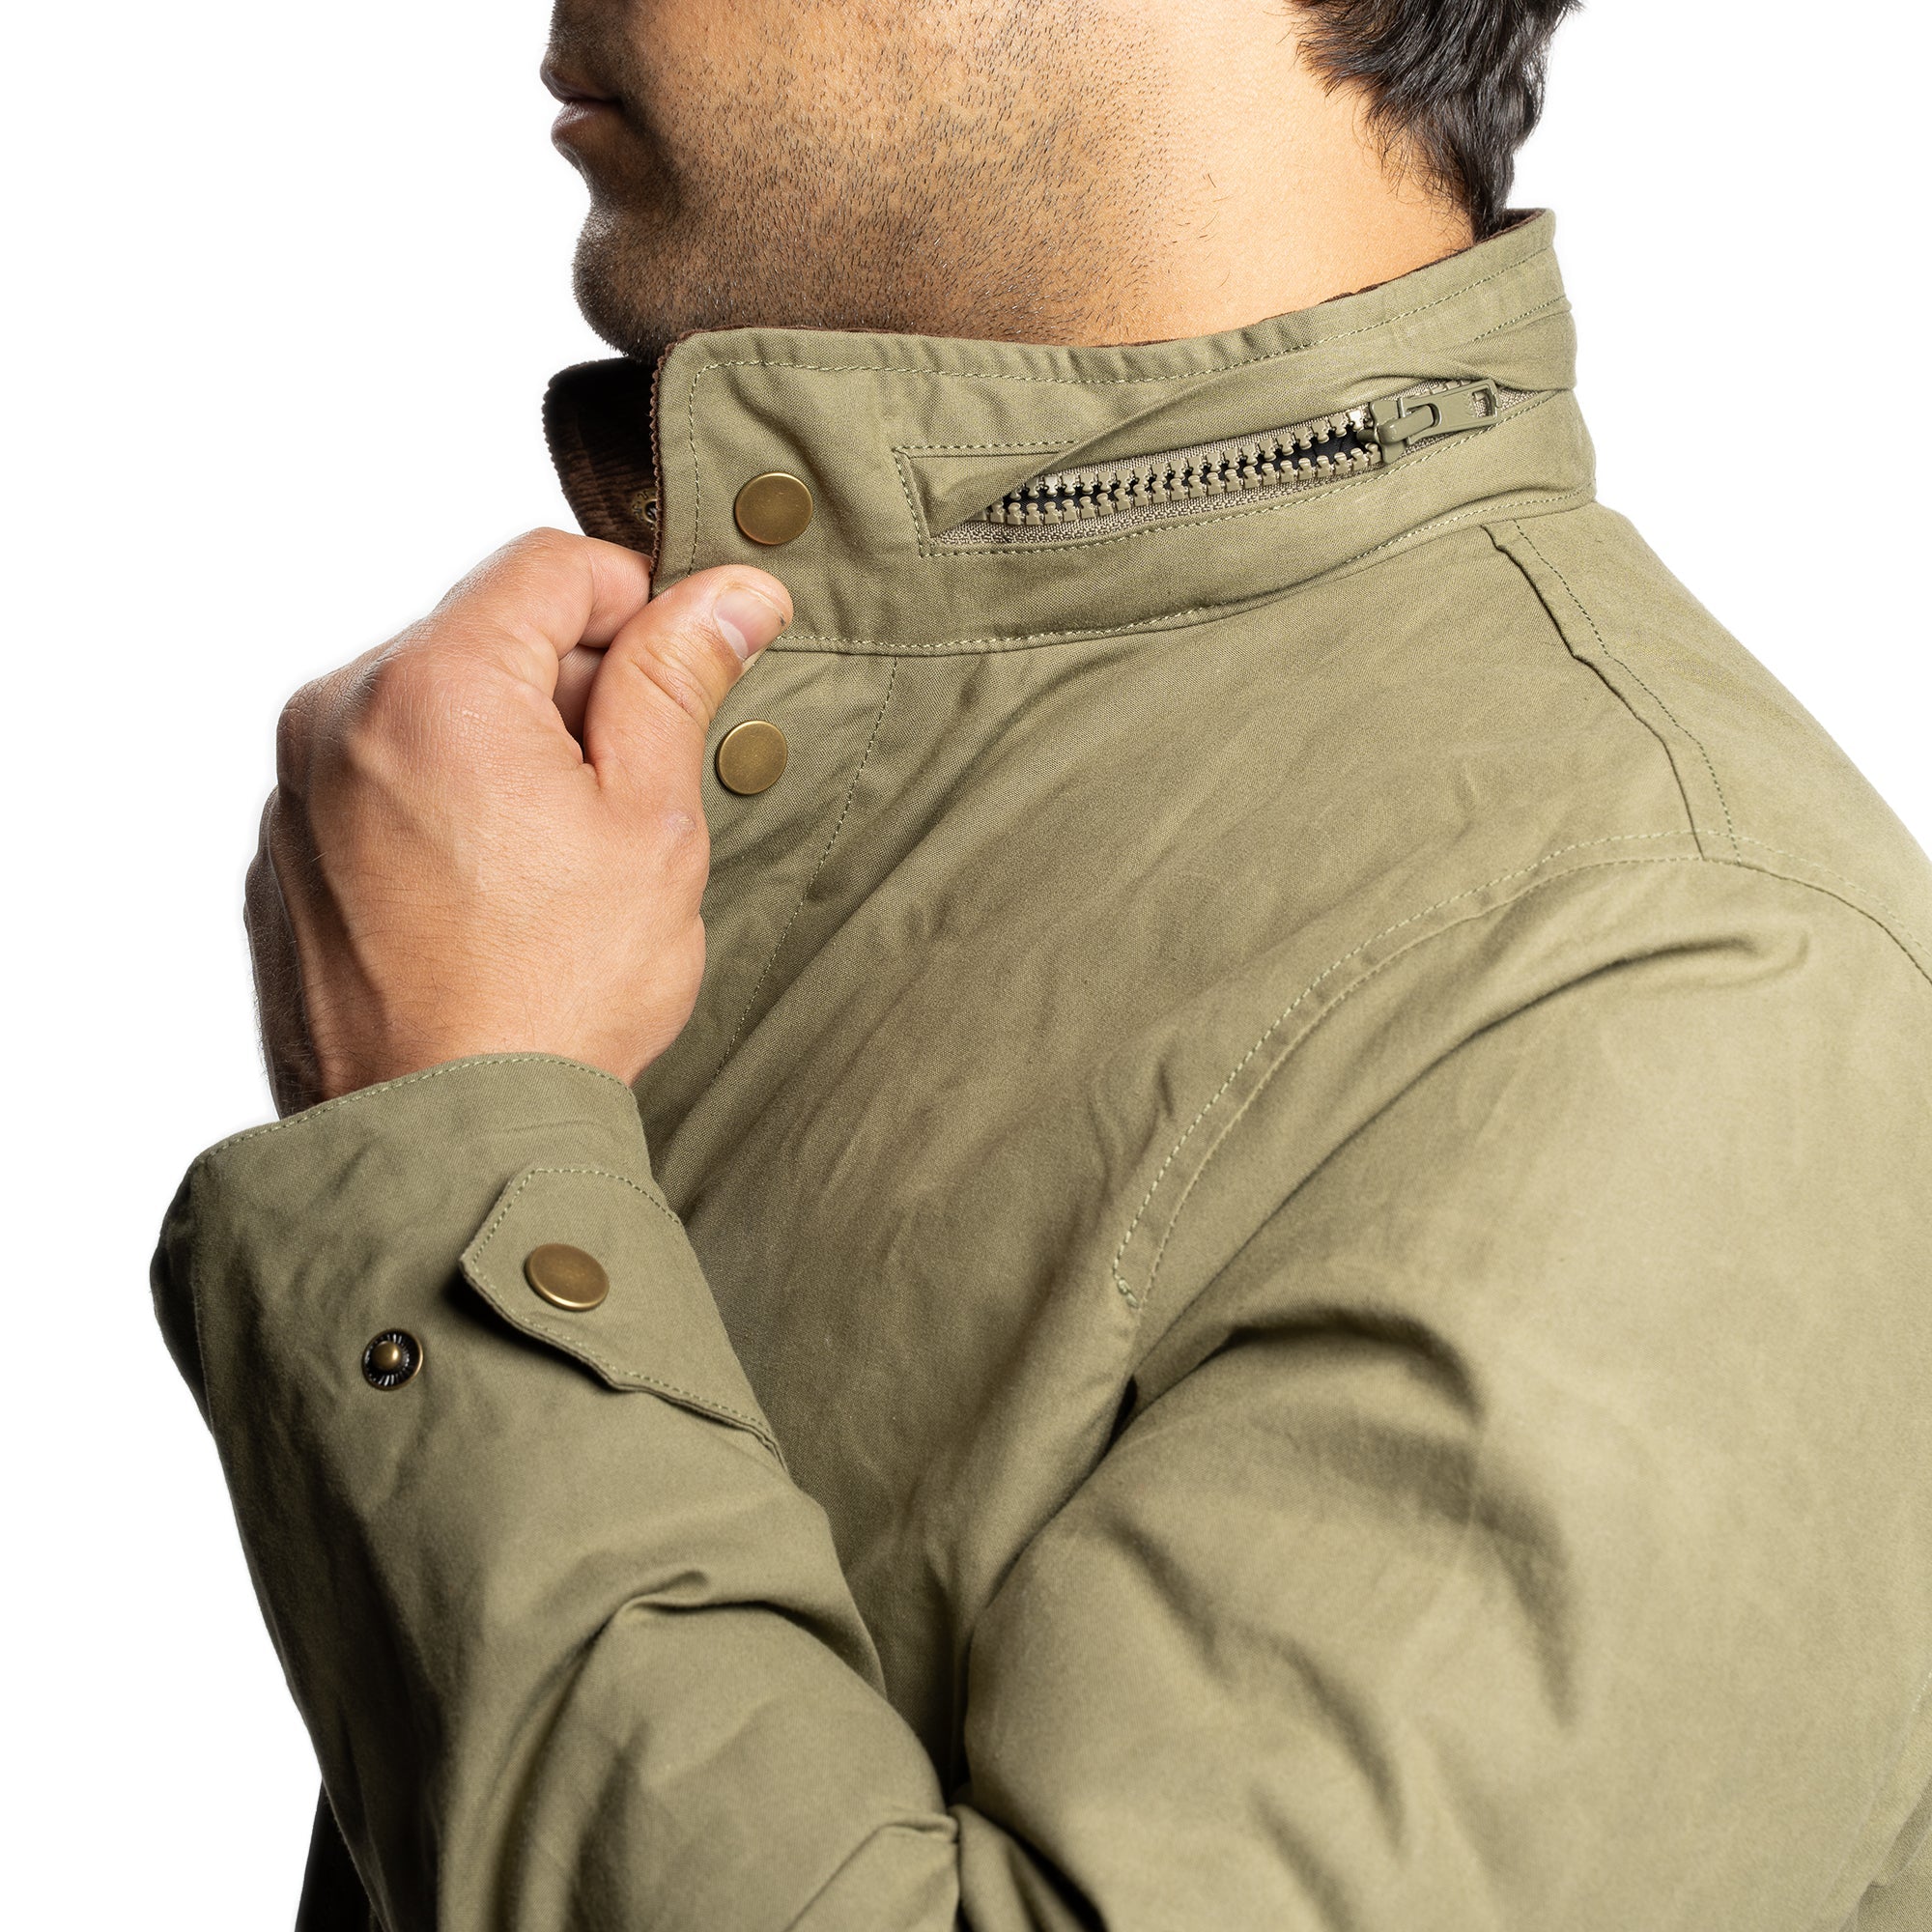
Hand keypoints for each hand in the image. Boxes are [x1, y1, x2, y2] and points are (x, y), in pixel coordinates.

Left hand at [245, 530, 791, 1113]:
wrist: (442, 1147)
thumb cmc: (555, 998)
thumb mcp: (650, 824)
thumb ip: (676, 682)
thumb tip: (729, 591)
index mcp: (434, 686)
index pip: (550, 566)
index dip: (638, 602)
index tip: (682, 668)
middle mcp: (337, 714)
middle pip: (486, 635)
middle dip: (571, 691)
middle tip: (625, 803)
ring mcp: (296, 788)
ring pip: (433, 709)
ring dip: (508, 751)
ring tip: (554, 869)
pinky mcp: (283, 853)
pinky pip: (379, 780)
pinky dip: (443, 806)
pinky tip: (489, 901)